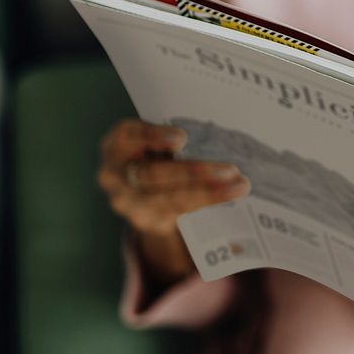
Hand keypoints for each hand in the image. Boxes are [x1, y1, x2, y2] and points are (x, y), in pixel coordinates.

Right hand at [96, 119, 250, 285]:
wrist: (140, 191)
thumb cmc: (153, 153)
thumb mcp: (154, 140)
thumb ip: (169, 138)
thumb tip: (212, 134)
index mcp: (116, 144)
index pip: (128, 136)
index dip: (153, 137)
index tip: (182, 138)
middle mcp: (113, 174)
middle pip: (152, 174)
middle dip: (192, 172)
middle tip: (230, 169)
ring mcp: (126, 201)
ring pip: (168, 198)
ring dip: (209, 193)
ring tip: (240, 186)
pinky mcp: (143, 219)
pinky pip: (178, 211)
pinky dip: (207, 201)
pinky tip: (229, 193)